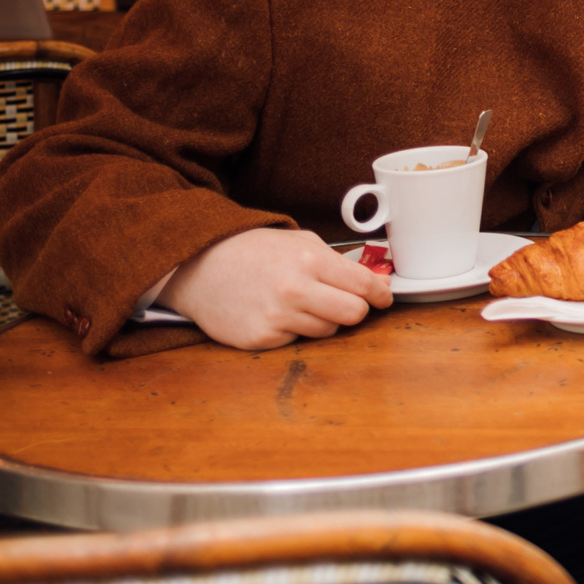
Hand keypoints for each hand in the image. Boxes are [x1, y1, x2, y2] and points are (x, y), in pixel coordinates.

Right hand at [160, 227, 392, 350]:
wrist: (200, 268)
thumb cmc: (252, 252)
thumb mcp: (299, 242)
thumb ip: (338, 262)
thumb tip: (376, 282)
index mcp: (310, 260)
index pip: (363, 285)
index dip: (380, 294)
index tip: (384, 298)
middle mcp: (296, 290)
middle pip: (353, 314)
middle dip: (357, 310)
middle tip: (348, 303)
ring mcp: (278, 317)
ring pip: (328, 331)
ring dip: (324, 320)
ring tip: (301, 303)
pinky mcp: (262, 339)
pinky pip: (298, 341)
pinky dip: (295, 330)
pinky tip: (278, 314)